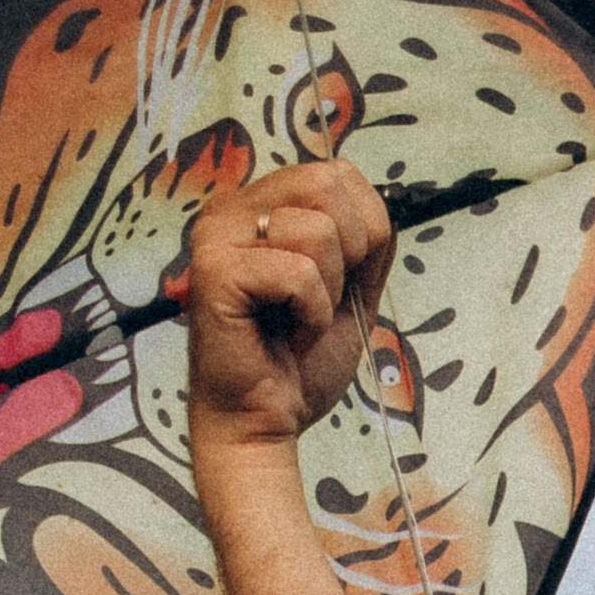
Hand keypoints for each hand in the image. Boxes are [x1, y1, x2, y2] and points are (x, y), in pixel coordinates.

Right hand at [185, 163, 392, 452]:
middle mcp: (233, 207)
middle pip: (328, 183)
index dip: (362, 233)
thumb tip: (379, 202)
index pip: (338, 173)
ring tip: (297, 320)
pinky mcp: (215, 268)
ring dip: (327, 293)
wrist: (264, 420)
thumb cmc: (298, 362)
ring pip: (318, 231)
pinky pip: (300, 274)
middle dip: (349, 255)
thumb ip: (367, 243)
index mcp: (261, 203)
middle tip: (319, 301)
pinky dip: (311, 316)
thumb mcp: (351, 291)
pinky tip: (287, 334)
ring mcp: (218, 233)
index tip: (336, 283)